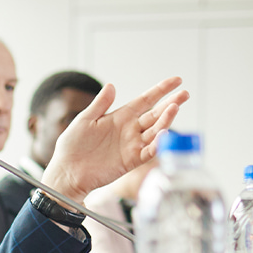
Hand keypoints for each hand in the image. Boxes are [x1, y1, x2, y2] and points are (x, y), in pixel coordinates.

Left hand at [43, 76, 188, 198]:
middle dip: (171, 103)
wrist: (67, 172)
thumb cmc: (72, 146)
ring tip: (175, 108)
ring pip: (155, 131)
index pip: (145, 100)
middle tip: (184, 94)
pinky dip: (158, 144)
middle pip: (155, 114)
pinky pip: (148, 151)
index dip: (160, 90)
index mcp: (120, 117)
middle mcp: (129, 130)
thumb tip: (111, 86)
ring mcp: (132, 145)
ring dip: (166, 120)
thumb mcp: (84, 120)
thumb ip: (100, 104)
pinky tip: (164, 133)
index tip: (176, 81)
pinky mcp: (130, 161)